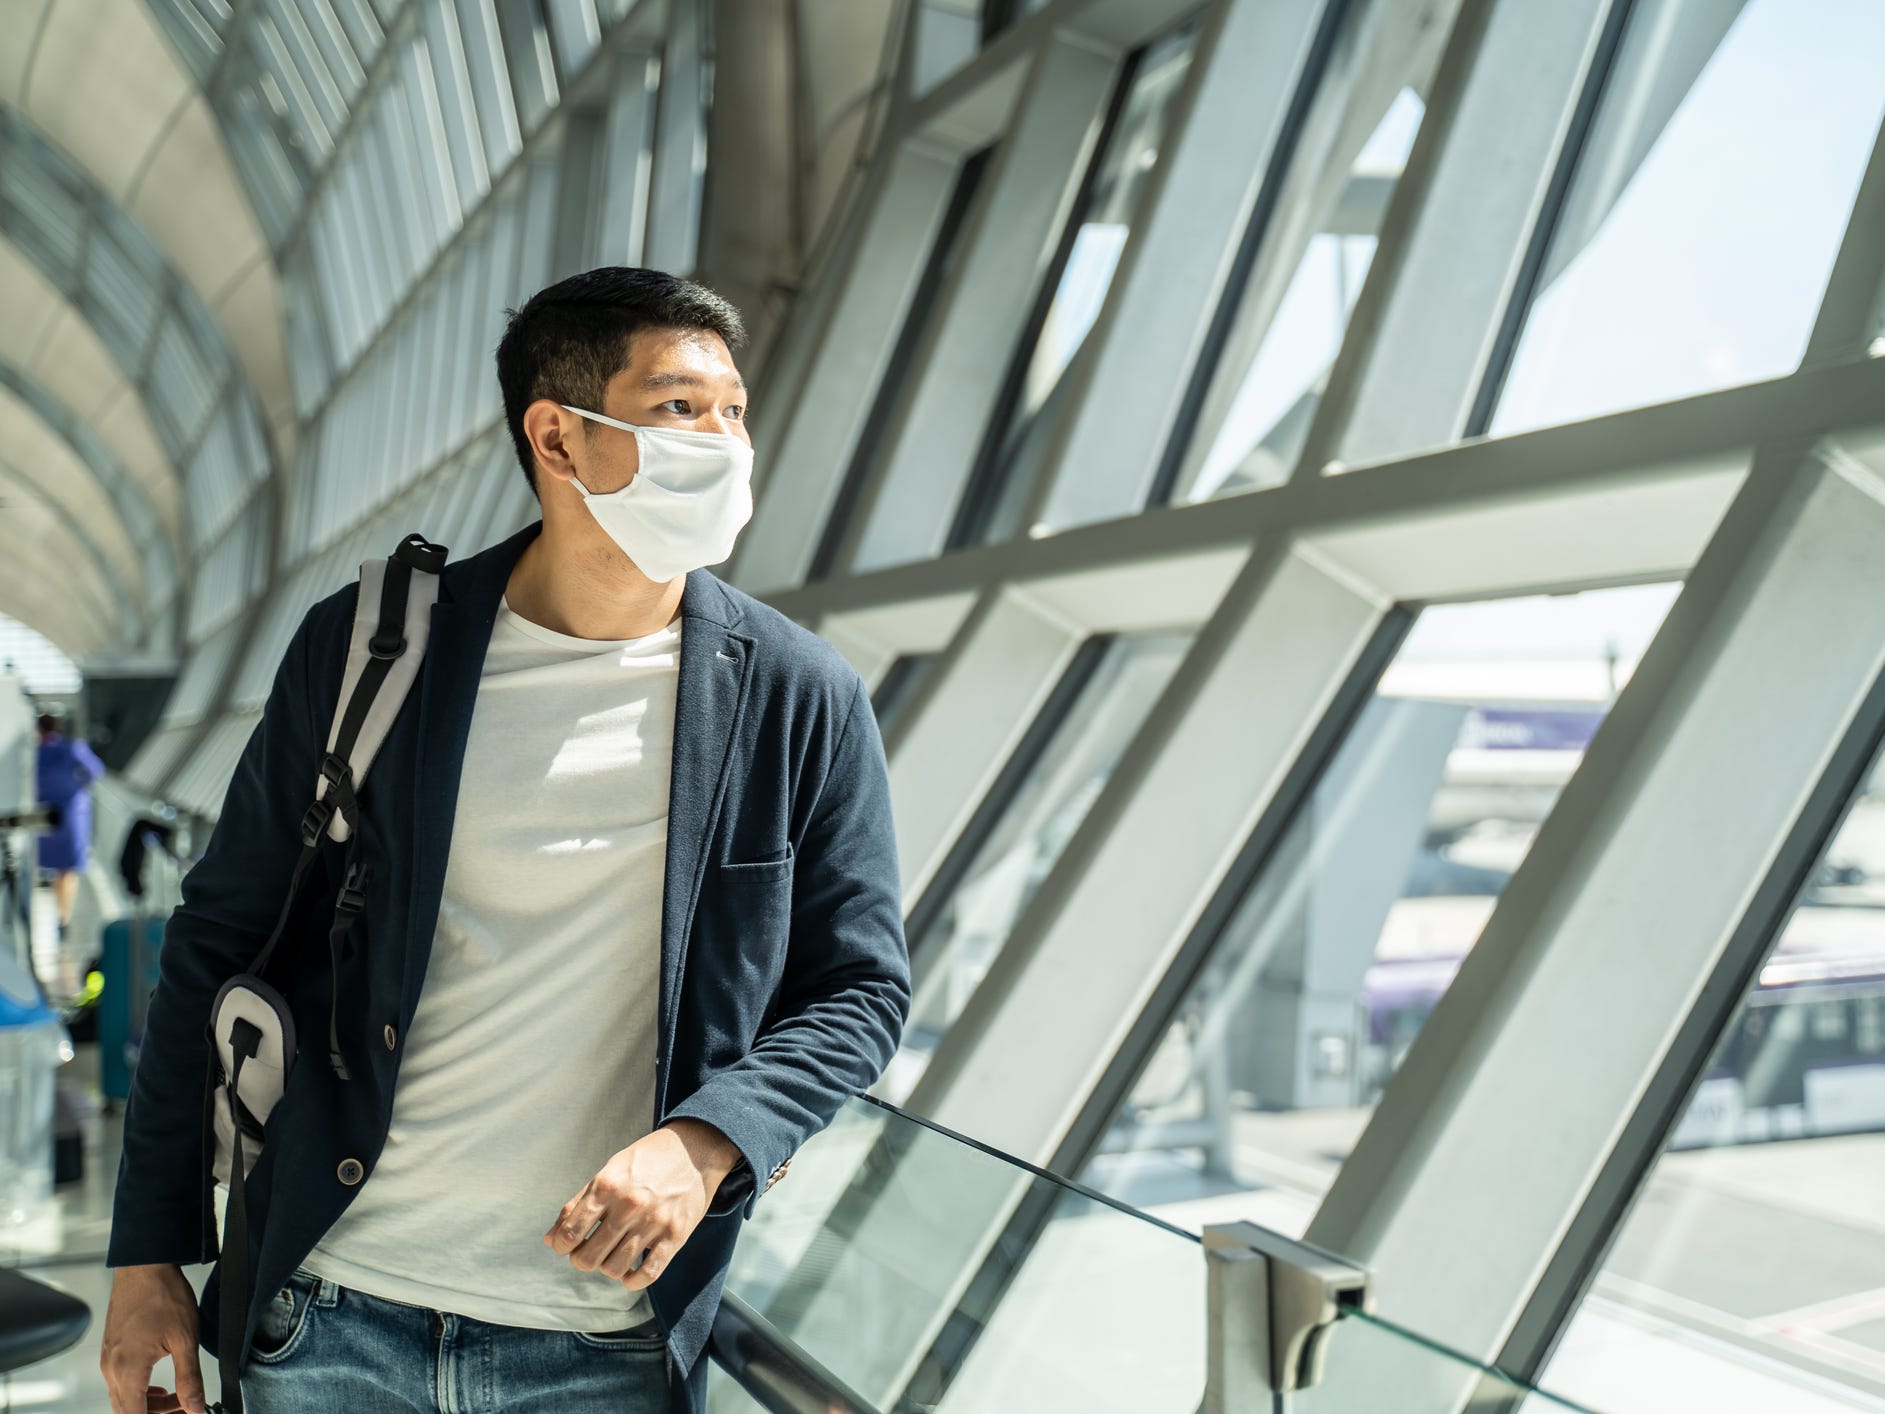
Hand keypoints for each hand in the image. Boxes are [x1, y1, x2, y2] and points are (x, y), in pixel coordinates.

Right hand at [100, 1264, 208, 1413]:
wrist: (144, 1266)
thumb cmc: (164, 1296)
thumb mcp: (185, 1339)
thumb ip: (190, 1379)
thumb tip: (195, 1409)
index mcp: (128, 1370)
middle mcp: (111, 1369)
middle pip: (127, 1411)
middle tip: (185, 1410)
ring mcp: (108, 1360)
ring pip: (123, 1399)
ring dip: (148, 1406)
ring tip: (177, 1400)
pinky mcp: (110, 1351)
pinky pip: (120, 1383)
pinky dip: (139, 1392)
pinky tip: (159, 1388)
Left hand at [542, 1120, 738, 1289]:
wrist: (695, 1149)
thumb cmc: (647, 1160)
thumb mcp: (608, 1171)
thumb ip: (577, 1204)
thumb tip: (550, 1238)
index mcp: (607, 1186)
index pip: (570, 1232)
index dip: (561, 1246)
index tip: (565, 1246)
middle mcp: (628, 1205)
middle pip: (588, 1257)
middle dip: (582, 1260)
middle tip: (589, 1252)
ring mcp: (654, 1222)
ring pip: (614, 1269)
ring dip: (607, 1268)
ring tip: (612, 1256)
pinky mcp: (676, 1235)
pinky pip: (648, 1274)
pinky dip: (632, 1281)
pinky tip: (629, 1273)